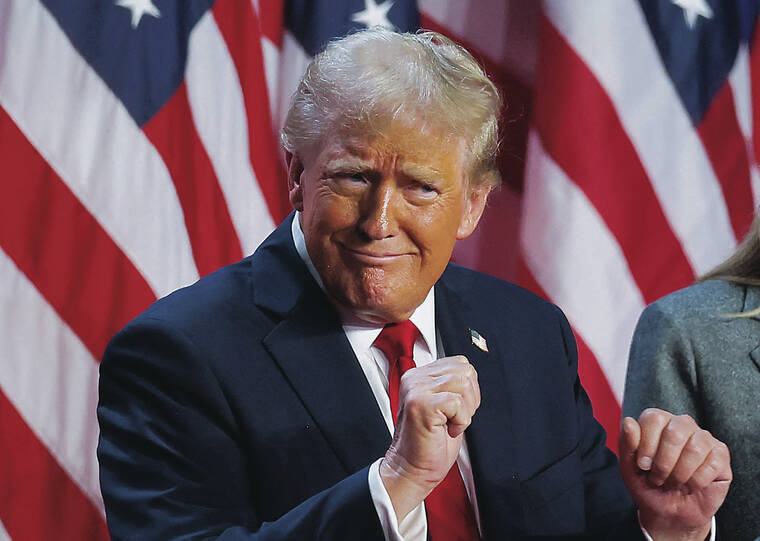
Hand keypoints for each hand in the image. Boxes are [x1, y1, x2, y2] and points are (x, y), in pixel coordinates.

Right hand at [379, 355, 479, 520]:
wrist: (412, 470)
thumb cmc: (429, 443)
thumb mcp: (443, 406)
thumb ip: (452, 385)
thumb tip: (470, 374)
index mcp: (419, 376)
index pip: (460, 363)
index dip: (469, 388)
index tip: (456, 409)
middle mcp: (414, 379)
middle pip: (465, 370)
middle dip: (470, 398)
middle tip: (454, 418)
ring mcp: (416, 390)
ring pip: (463, 383)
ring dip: (465, 410)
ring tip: (449, 423)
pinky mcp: (421, 404)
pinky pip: (457, 402)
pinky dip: (461, 421)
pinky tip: (447, 430)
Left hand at [618, 408, 731, 540]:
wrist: (669, 512)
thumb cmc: (647, 485)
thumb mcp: (629, 467)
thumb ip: (627, 444)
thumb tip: (628, 422)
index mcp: (657, 421)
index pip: (653, 418)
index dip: (646, 444)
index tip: (643, 465)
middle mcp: (681, 423)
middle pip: (674, 432)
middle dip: (663, 463)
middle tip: (657, 478)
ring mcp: (703, 437)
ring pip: (695, 448)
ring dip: (679, 474)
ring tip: (673, 483)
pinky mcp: (720, 454)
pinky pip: (711, 464)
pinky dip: (696, 482)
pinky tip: (690, 486)